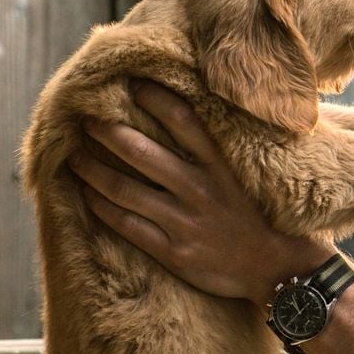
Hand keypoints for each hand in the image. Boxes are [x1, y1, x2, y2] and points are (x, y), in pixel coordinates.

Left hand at [68, 81, 334, 305]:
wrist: (279, 267)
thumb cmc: (267, 217)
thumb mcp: (253, 177)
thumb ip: (226, 152)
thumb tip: (201, 121)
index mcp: (223, 166)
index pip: (184, 121)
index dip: (155, 99)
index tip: (133, 85)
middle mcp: (201, 189)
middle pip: (143, 153)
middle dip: (108, 133)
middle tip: (87, 119)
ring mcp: (185, 222)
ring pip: (124, 190)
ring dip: (93, 171)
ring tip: (74, 157)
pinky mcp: (174, 252)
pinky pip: (128, 226)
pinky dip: (102, 209)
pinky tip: (87, 197)